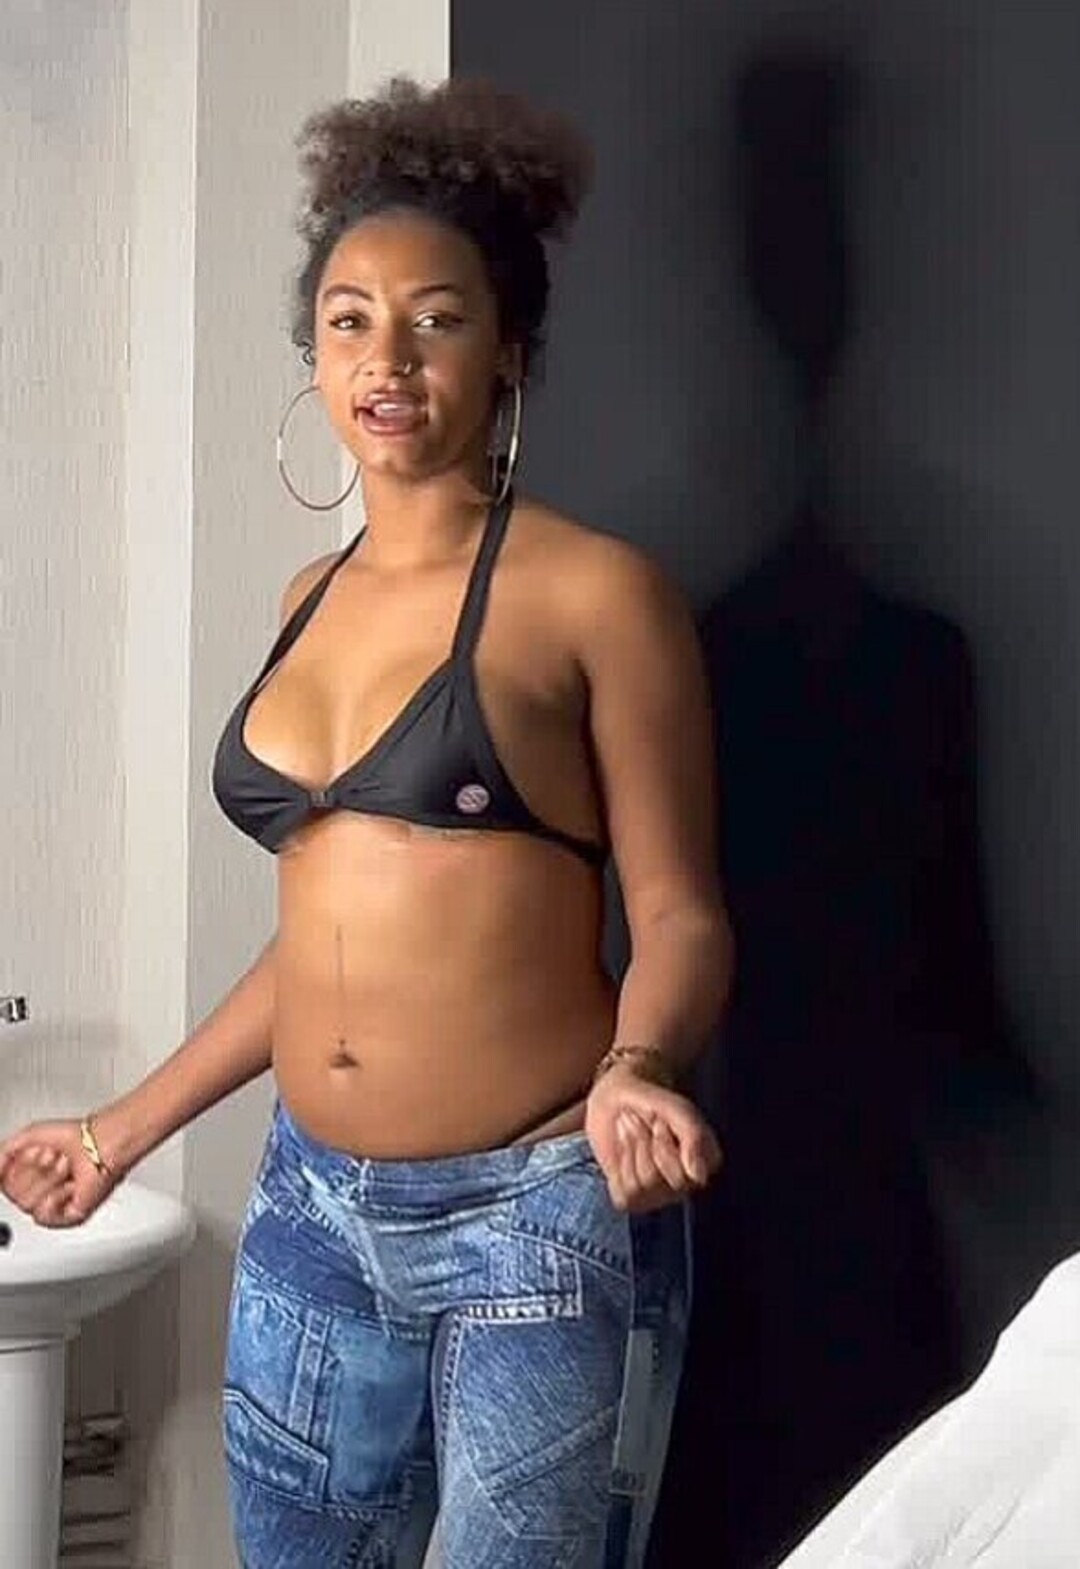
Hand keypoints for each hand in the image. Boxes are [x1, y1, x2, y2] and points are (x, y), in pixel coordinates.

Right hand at [0, 1120, 119, 1227]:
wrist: (101, 1142)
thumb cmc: (75, 1135)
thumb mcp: (29, 1136)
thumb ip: (3, 1153)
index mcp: (29, 1173)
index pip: (5, 1182)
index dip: (18, 1164)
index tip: (34, 1150)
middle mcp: (40, 1190)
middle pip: (14, 1194)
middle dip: (34, 1170)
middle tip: (54, 1156)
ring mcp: (54, 1204)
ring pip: (26, 1204)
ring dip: (47, 1179)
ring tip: (65, 1166)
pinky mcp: (68, 1216)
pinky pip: (43, 1215)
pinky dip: (55, 1196)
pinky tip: (70, 1185)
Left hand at [585, 1065, 721, 1212]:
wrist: (616, 1096)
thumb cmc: (652, 1102)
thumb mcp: (677, 1110)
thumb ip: (693, 1137)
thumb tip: (697, 1177)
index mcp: (706, 1162)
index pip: (689, 1175)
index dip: (666, 1145)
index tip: (660, 1120)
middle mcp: (686, 1184)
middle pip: (664, 1181)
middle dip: (646, 1144)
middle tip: (645, 1122)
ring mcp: (659, 1194)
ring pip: (642, 1185)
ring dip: (631, 1147)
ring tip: (630, 1127)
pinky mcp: (633, 1198)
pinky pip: (625, 1195)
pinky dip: (620, 1164)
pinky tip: (624, 1147)